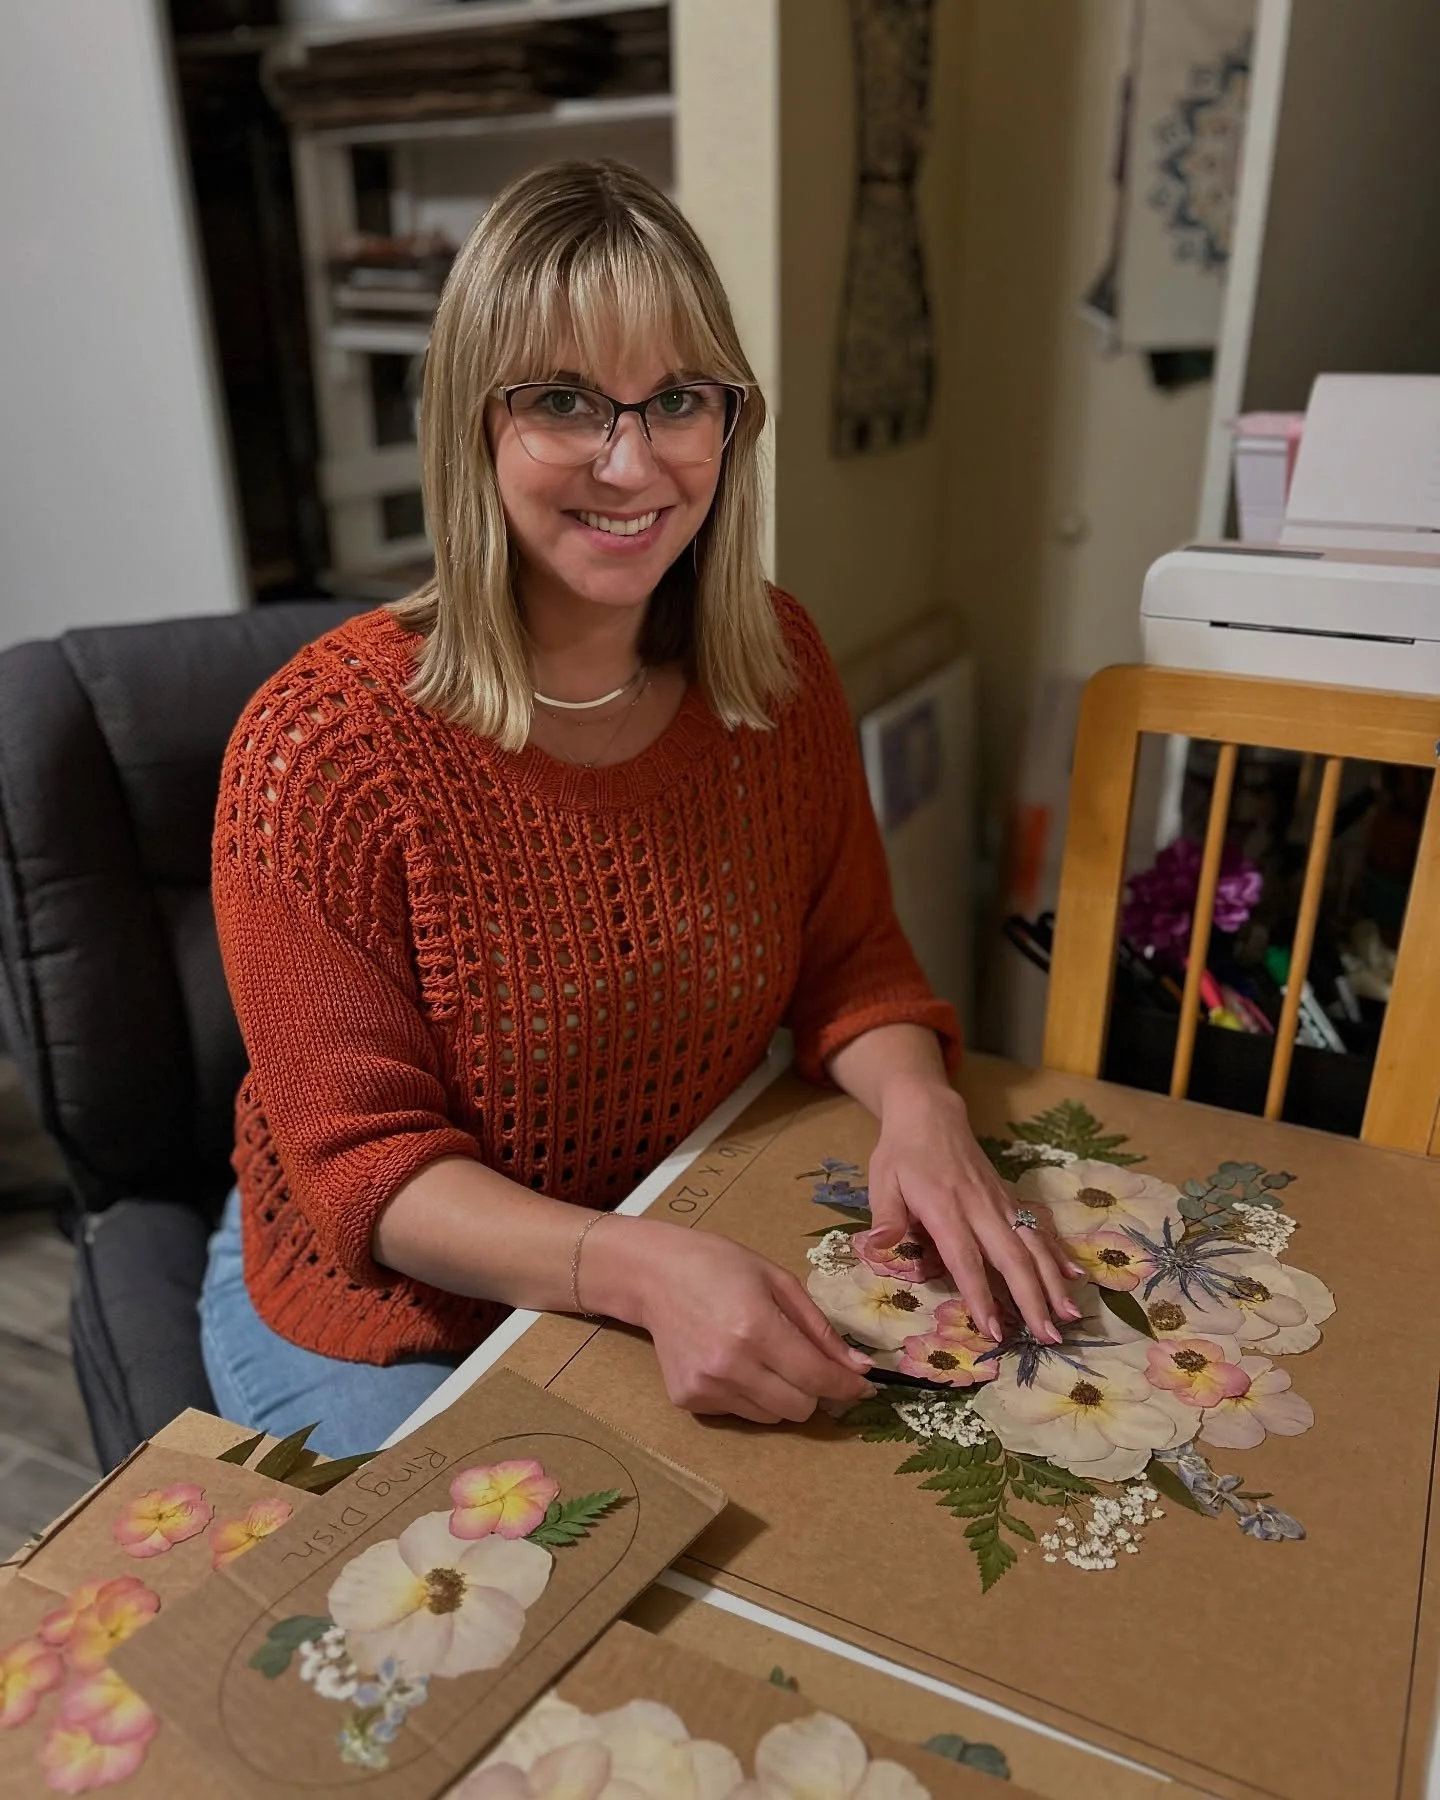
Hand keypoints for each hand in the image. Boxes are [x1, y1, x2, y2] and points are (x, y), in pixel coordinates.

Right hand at [594, 1218, 875, 1423]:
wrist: (653, 1275)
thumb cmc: (719, 1266)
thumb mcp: (777, 1280)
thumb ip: (819, 1328)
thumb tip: (859, 1368)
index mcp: (756, 1328)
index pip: (817, 1378)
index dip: (847, 1385)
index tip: (862, 1384)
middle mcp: (730, 1365)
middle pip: (799, 1408)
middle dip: (813, 1389)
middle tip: (804, 1361)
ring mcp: (706, 1387)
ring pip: (771, 1416)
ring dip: (780, 1394)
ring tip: (760, 1356)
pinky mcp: (688, 1399)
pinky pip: (739, 1413)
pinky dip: (747, 1394)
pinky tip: (729, 1361)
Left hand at [865, 1079, 1083, 1343]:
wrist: (930, 1113)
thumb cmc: (902, 1154)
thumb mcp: (882, 1181)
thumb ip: (886, 1218)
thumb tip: (876, 1248)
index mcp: (945, 1208)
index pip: (965, 1259)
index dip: (980, 1296)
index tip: (994, 1331)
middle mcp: (980, 1207)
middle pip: (1012, 1257)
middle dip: (1032, 1299)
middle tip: (1048, 1337)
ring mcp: (1000, 1202)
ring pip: (1033, 1244)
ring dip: (1052, 1281)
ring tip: (1069, 1315)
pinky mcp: (1010, 1198)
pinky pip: (1038, 1227)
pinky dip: (1057, 1252)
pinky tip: (1073, 1276)